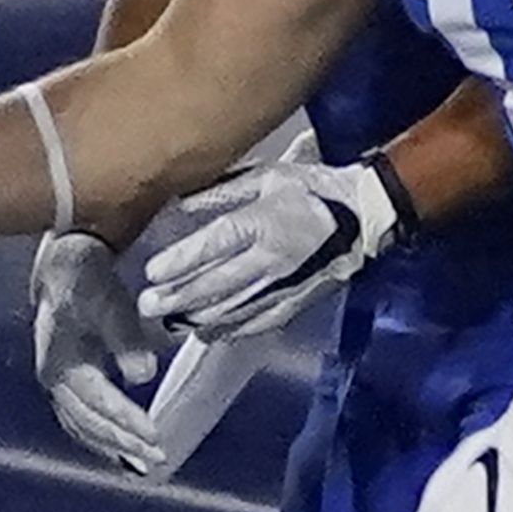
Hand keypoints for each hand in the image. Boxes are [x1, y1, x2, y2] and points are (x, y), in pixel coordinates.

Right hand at [31, 232, 174, 475]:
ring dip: (113, 445)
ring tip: (145, 462)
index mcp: (61, 364)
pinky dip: (102, 437)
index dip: (128, 423)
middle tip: (159, 457)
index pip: (99, 403)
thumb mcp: (110, 303)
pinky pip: (81, 419)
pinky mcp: (64, 382)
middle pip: (89, 423)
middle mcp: (53, 379)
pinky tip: (122, 447)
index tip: (157, 438)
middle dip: (124, 442)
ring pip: (83, 426)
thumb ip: (127, 338)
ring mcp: (56, 383)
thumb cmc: (88, 281)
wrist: (66, 268)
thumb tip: (145, 375)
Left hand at [133, 152, 402, 342]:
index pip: (216, 243)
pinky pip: (261, 321)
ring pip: (235, 308)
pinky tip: (209, 334)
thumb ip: (223, 190)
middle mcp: (272, 257)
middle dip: (179, 297)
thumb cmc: (312, 190)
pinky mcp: (297, 301)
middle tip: (147, 306)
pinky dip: (233, 330)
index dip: (183, 260)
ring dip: (199, 317)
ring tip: (168, 324)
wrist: (365, 215)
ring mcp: (285, 284)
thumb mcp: (268, 176)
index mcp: (264, 220)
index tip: (151, 272)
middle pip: (218, 282)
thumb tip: (181, 204)